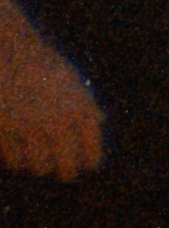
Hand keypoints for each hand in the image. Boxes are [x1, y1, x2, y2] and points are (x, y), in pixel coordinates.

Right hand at [0, 18, 103, 179]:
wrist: (9, 53)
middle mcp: (59, 123)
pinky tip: (18, 157)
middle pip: (67, 167)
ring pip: (39, 167)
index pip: (92, 152)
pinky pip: (15, 160)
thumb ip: (85, 101)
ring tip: (38, 164)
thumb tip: (101, 120)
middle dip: (65, 172)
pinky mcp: (7, 131)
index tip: (86, 166)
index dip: (89, 162)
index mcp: (81, 111)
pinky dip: (17, 161)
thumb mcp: (71, 81)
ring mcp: (32, 128)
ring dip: (39, 167)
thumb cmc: (41, 66)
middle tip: (64, 174)